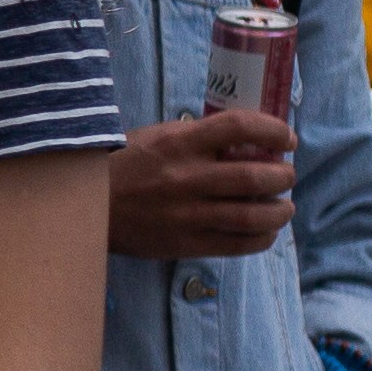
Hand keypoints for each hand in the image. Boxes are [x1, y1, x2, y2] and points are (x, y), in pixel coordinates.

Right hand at [107, 109, 295, 259]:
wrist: (85, 207)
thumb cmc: (122, 166)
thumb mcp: (155, 138)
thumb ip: (197, 137)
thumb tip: (244, 141)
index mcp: (179, 143)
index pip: (240, 126)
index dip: (273, 130)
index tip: (286, 139)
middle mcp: (187, 177)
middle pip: (257, 175)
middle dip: (284, 176)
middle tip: (285, 175)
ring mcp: (188, 214)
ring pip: (255, 215)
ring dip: (280, 210)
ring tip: (283, 206)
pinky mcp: (186, 243)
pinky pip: (239, 244)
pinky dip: (262, 238)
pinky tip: (265, 231)